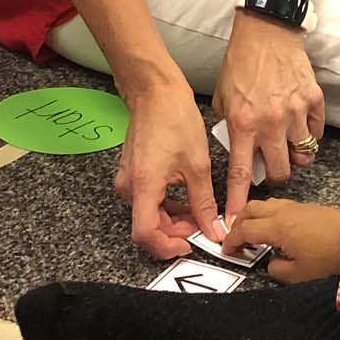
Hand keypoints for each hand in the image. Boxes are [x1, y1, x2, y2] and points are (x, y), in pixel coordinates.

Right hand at [115, 72, 221, 258]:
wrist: (155, 93)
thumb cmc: (174, 119)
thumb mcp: (197, 165)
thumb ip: (203, 202)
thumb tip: (212, 228)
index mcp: (143, 185)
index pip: (146, 234)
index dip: (167, 246)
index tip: (189, 245)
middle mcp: (129, 187)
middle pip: (148, 227)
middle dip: (177, 232)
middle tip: (203, 226)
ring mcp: (127, 181)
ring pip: (149, 215)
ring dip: (174, 219)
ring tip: (199, 210)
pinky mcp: (132, 175)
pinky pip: (148, 201)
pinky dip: (168, 206)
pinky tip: (187, 198)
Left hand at [213, 11, 325, 219]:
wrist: (266, 33)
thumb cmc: (241, 63)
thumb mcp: (223, 98)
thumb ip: (231, 128)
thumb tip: (238, 151)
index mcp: (244, 123)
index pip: (242, 172)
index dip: (239, 201)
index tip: (235, 222)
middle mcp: (271, 122)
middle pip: (281, 172)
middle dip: (276, 177)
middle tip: (271, 167)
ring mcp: (296, 112)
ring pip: (303, 155)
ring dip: (294, 156)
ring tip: (286, 146)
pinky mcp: (314, 101)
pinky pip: (316, 132)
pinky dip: (309, 134)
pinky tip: (299, 124)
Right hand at [223, 199, 339, 283]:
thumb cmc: (329, 260)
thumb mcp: (298, 275)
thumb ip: (276, 269)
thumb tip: (271, 262)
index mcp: (277, 227)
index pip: (244, 229)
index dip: (231, 240)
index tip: (226, 249)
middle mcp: (285, 211)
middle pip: (252, 209)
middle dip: (238, 222)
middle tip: (235, 237)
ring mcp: (299, 207)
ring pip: (267, 204)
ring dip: (255, 215)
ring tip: (255, 231)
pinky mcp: (312, 208)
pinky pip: (283, 205)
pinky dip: (271, 214)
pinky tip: (278, 229)